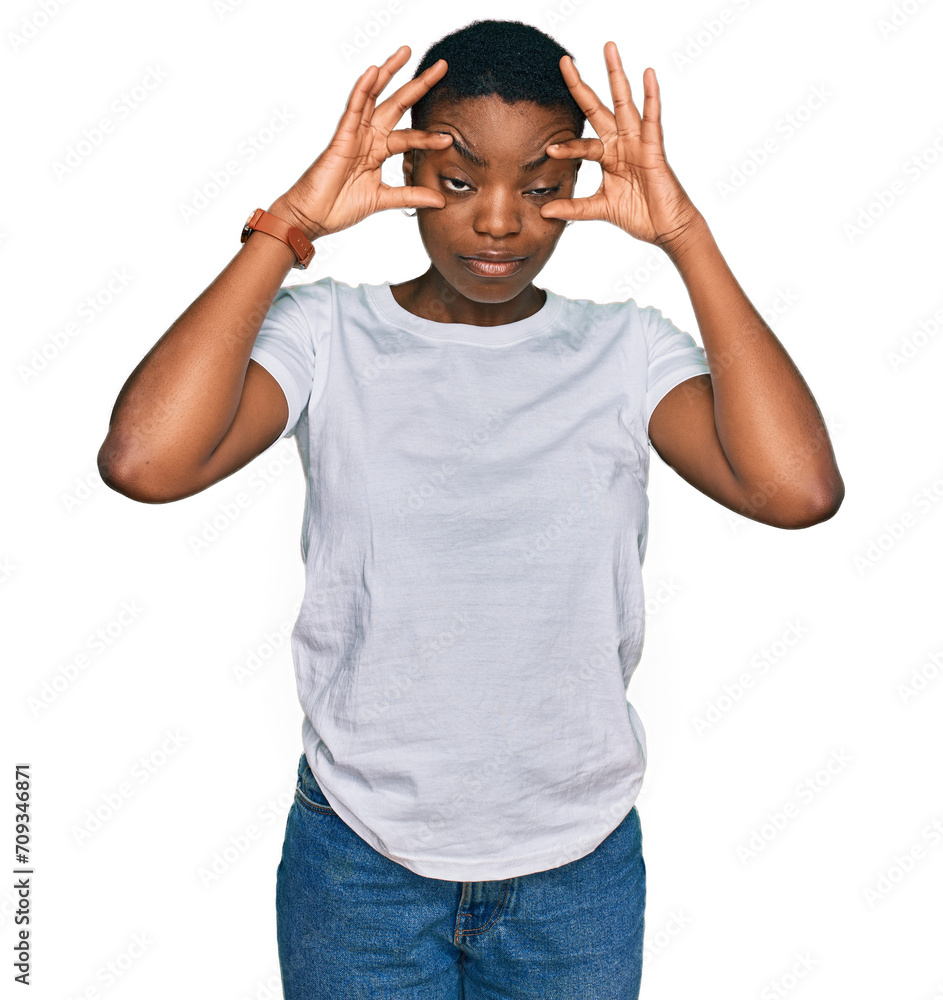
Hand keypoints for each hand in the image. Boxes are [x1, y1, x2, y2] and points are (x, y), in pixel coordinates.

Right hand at [271, 46, 452, 240]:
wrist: (314, 216)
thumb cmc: (340, 207)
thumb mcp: (383, 200)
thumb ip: (410, 196)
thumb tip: (440, 200)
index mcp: (378, 151)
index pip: (409, 135)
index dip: (429, 136)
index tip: (449, 138)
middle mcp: (368, 137)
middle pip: (397, 104)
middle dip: (418, 85)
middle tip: (440, 66)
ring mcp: (355, 134)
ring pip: (374, 97)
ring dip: (390, 73)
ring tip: (406, 53)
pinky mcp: (341, 137)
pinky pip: (353, 108)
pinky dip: (363, 89)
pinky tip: (374, 72)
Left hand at [540, 42, 700, 253]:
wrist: (665, 227)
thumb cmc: (639, 214)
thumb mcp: (600, 209)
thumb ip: (574, 208)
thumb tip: (545, 211)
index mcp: (608, 156)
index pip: (583, 142)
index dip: (567, 144)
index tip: (548, 148)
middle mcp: (621, 143)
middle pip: (599, 108)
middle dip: (582, 86)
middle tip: (565, 61)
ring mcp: (638, 142)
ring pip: (625, 103)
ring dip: (616, 76)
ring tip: (608, 49)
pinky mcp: (654, 148)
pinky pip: (652, 119)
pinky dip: (651, 97)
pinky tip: (648, 75)